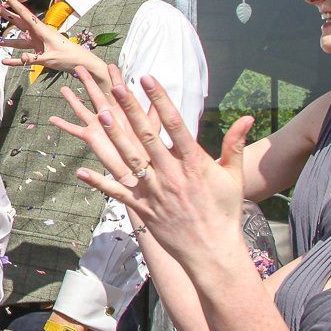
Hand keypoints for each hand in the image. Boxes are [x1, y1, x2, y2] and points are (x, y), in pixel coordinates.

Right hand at [0, 0, 98, 74]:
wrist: (79, 62)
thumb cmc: (67, 57)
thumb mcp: (50, 58)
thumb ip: (34, 58)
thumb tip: (21, 57)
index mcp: (41, 30)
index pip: (25, 14)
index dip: (14, 4)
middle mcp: (37, 33)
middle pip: (18, 22)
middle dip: (6, 15)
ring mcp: (37, 43)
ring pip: (18, 39)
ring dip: (6, 40)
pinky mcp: (38, 52)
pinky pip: (23, 55)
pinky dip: (15, 59)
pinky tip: (5, 61)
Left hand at [52, 69, 252, 272]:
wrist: (213, 251)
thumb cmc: (224, 212)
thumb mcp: (233, 177)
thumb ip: (235, 145)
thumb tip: (248, 118)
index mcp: (194, 163)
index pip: (175, 124)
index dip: (160, 100)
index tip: (148, 79)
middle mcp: (172, 175)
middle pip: (148, 137)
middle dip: (132, 111)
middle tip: (117, 88)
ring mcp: (155, 192)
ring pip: (131, 159)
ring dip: (115, 137)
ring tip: (101, 114)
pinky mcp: (143, 209)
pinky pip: (118, 193)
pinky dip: (100, 183)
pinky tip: (82, 170)